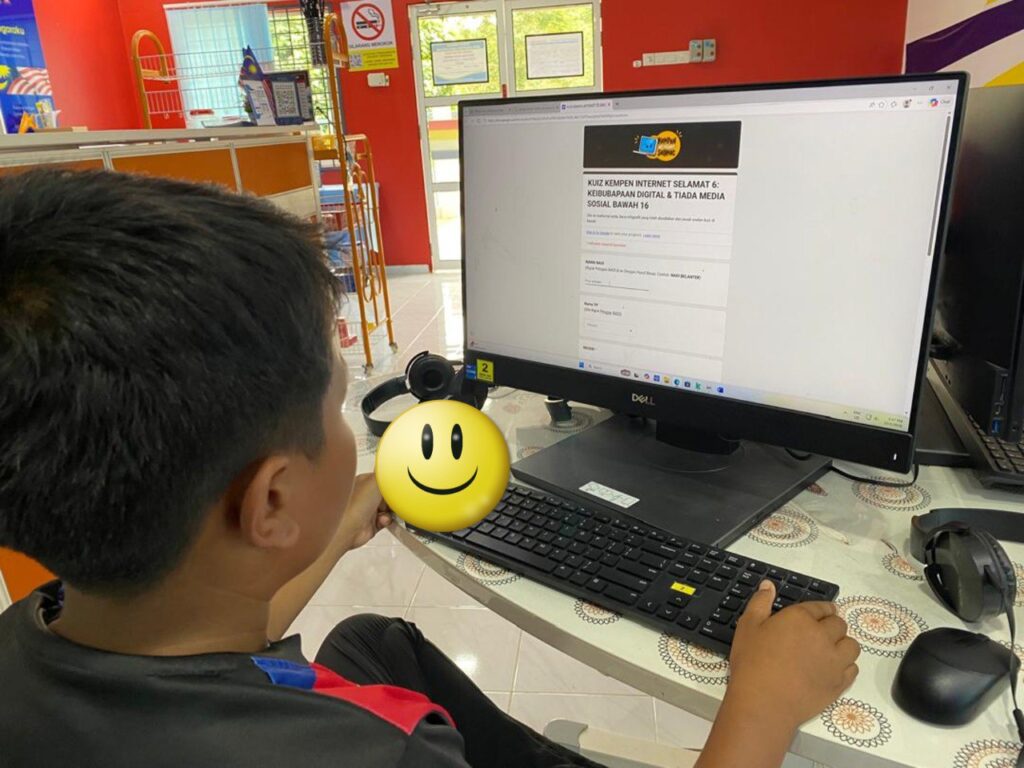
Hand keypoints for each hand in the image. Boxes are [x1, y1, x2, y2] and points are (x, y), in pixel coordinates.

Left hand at [331, 473, 392, 553]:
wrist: (348, 529)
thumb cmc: (354, 505)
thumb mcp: (375, 481)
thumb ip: (388, 473)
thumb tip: (397, 468)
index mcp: (364, 482)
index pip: (383, 479)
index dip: (392, 482)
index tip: (399, 485)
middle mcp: (366, 495)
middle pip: (388, 494)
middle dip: (393, 498)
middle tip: (396, 499)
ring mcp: (369, 509)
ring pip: (389, 508)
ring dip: (391, 510)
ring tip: (386, 511)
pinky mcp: (372, 523)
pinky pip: (387, 519)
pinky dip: (386, 520)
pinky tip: (382, 520)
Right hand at [726, 580, 859, 730]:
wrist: (763, 703)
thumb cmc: (752, 663)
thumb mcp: (748, 627)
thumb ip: (760, 603)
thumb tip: (769, 585)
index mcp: (800, 618)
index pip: (821, 607)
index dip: (821, 609)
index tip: (820, 613)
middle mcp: (823, 636)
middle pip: (839, 624)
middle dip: (832, 625)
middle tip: (820, 632)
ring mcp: (834, 661)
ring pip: (851, 645)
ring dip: (842, 644)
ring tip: (829, 650)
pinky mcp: (839, 683)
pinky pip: (852, 669)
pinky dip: (845, 666)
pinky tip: (831, 669)